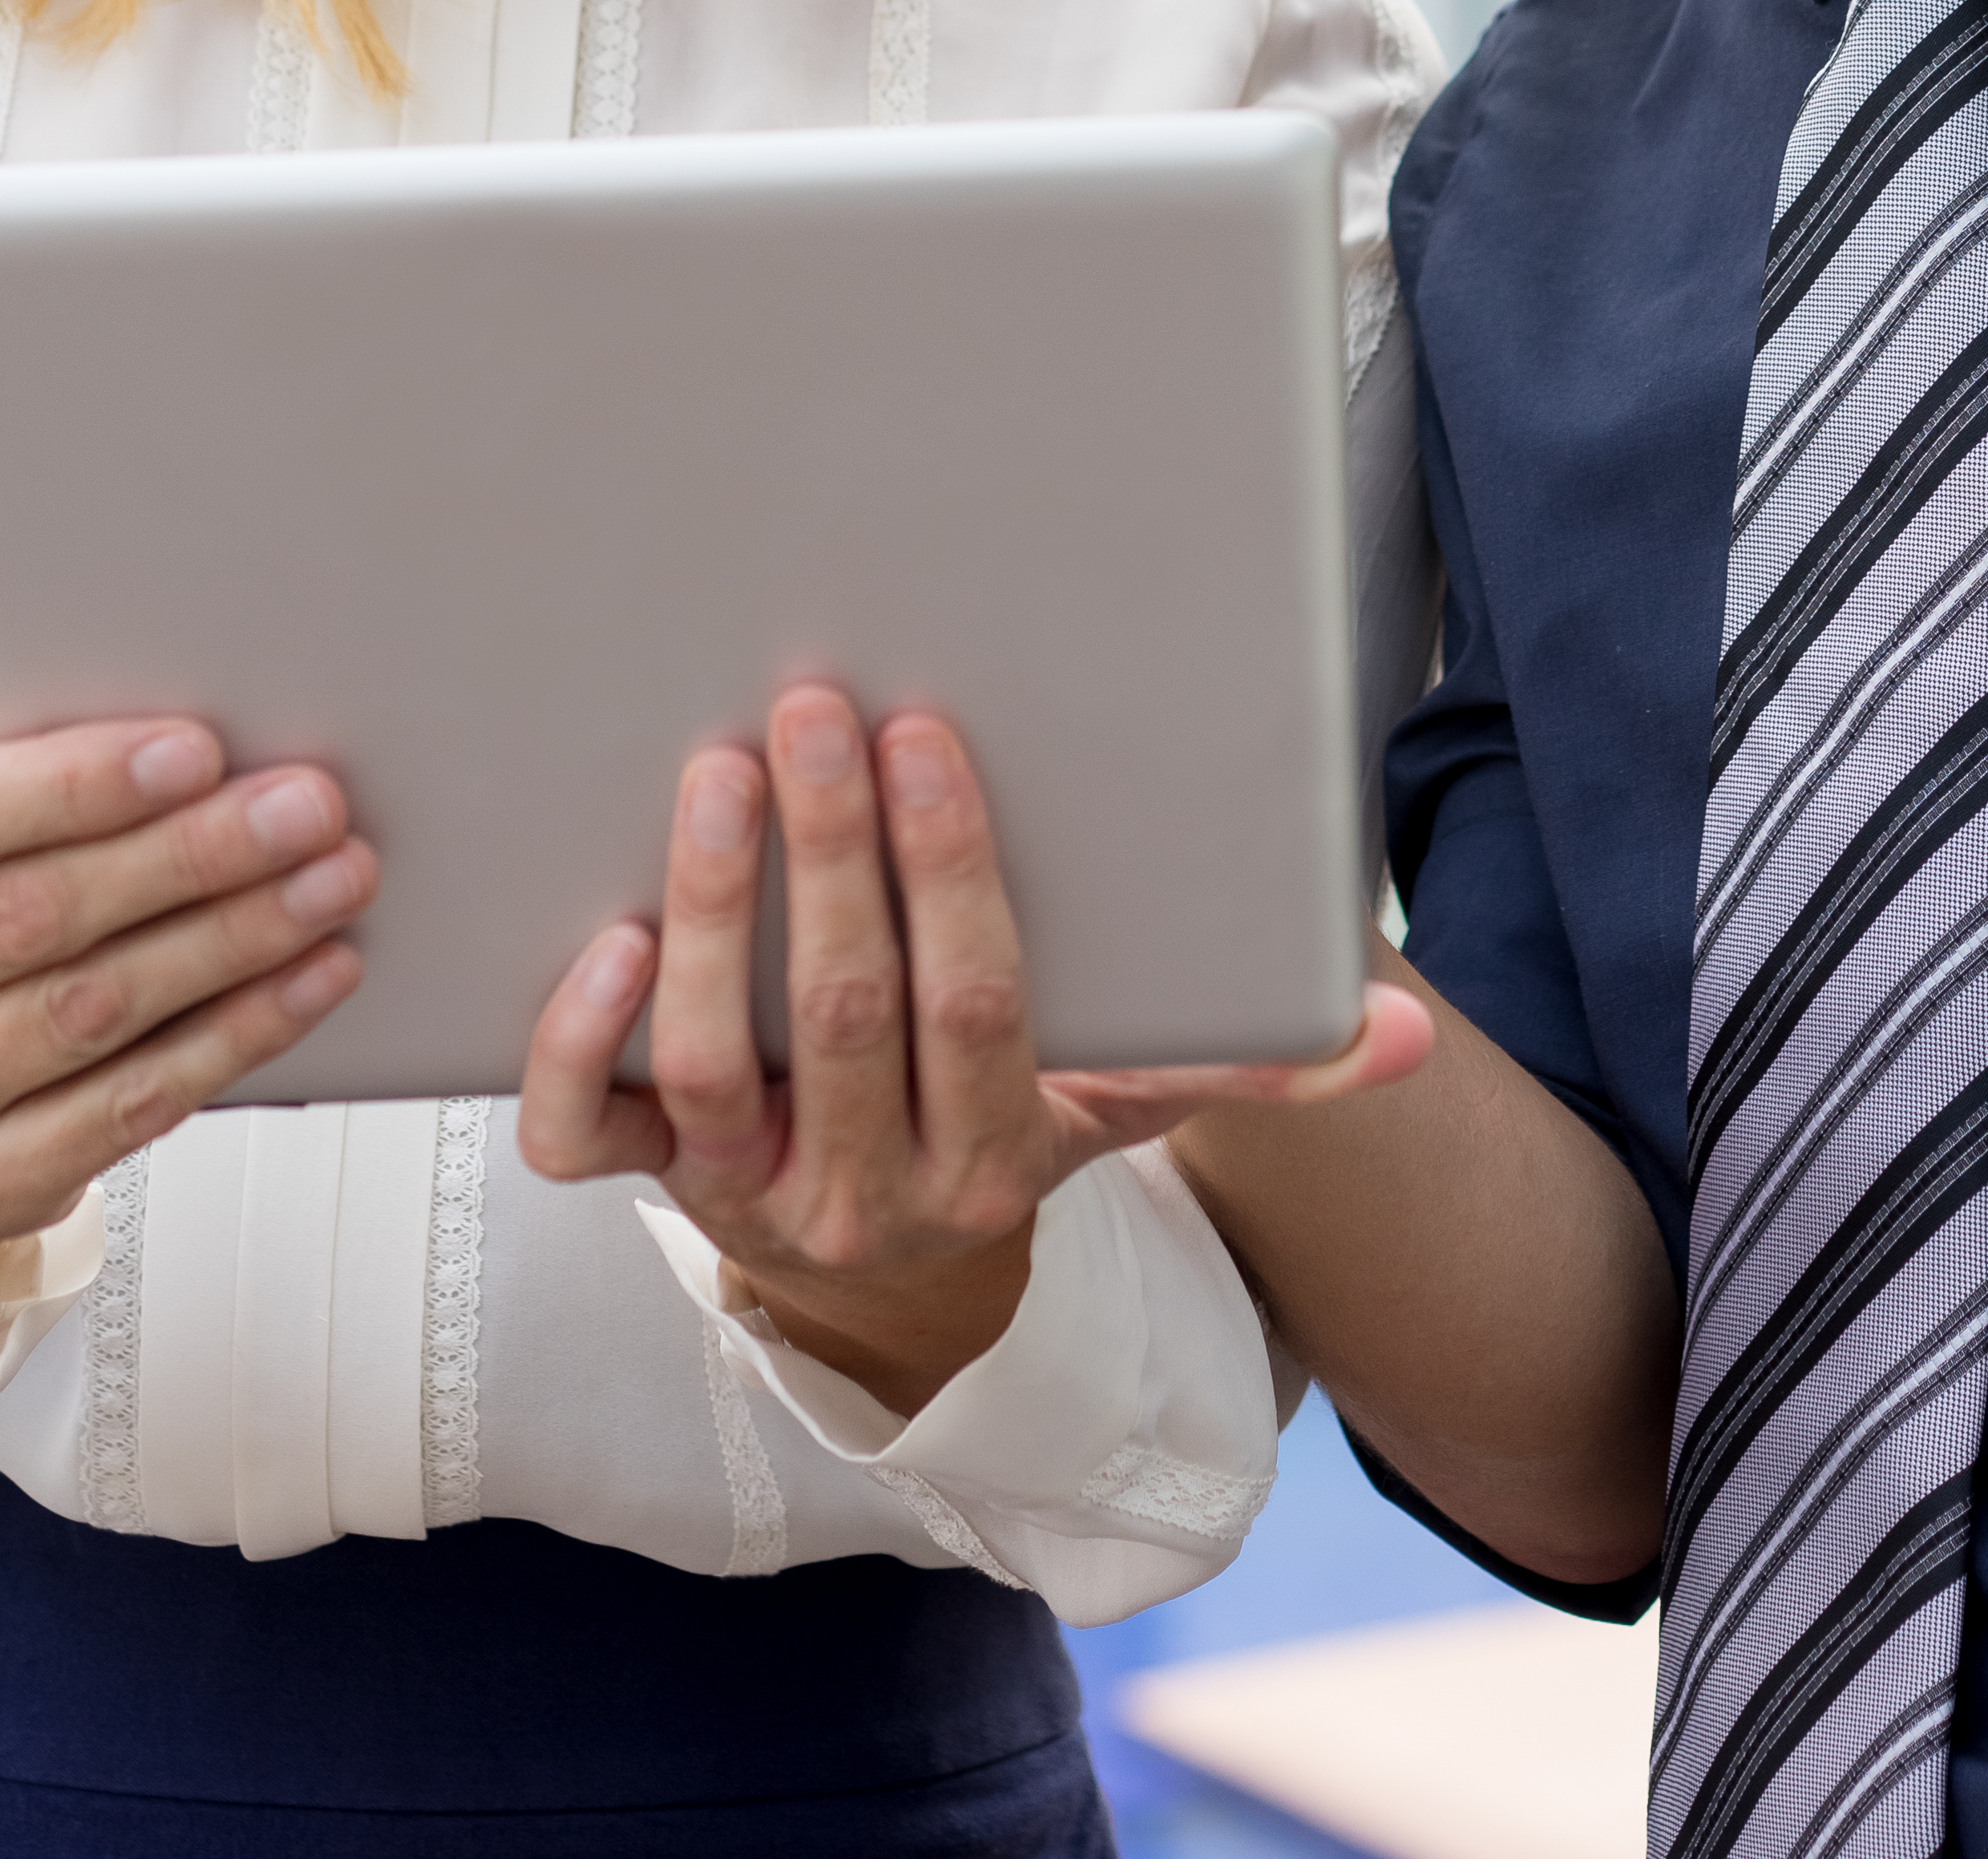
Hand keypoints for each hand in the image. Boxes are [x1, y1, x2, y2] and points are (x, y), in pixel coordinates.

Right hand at [0, 657, 382, 1287]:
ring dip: (233, 944)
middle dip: (189, 857)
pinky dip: (234, 1037)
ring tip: (329, 882)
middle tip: (306, 811)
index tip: (198, 752)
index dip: (77, 787)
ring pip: (90, 1012)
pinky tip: (308, 979)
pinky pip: (125, 1106)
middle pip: (30, 918)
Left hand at [512, 682, 1428, 1413]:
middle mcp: (871, 1194)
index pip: (978, 1007)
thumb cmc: (1002, 1114)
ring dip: (715, 910)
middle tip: (810, 708)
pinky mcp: (647, 1186)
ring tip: (710, 771)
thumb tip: (1407, 1037)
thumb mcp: (1122, 1102)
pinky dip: (581, 1043)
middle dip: (829, 854)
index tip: (928, 736)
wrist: (884, 1280)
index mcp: (996, 1155)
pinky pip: (587, 1135)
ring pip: (716, 1062)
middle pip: (848, 1016)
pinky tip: (606, 935)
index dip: (949, 874)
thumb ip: (1246, 1063)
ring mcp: (748, 1194)